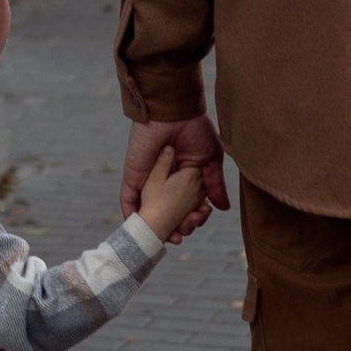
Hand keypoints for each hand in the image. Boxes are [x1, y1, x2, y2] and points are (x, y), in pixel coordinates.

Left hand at [122, 115, 225, 239]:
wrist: (174, 112)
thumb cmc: (195, 131)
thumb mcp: (210, 160)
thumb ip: (214, 184)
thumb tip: (222, 208)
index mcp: (185, 178)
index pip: (187, 206)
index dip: (193, 218)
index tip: (198, 222)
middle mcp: (166, 182)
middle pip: (169, 212)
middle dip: (177, 227)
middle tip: (184, 233)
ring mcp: (149, 180)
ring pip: (150, 211)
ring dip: (157, 227)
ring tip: (169, 238)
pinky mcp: (134, 176)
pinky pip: (128, 199)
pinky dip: (131, 214)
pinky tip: (140, 228)